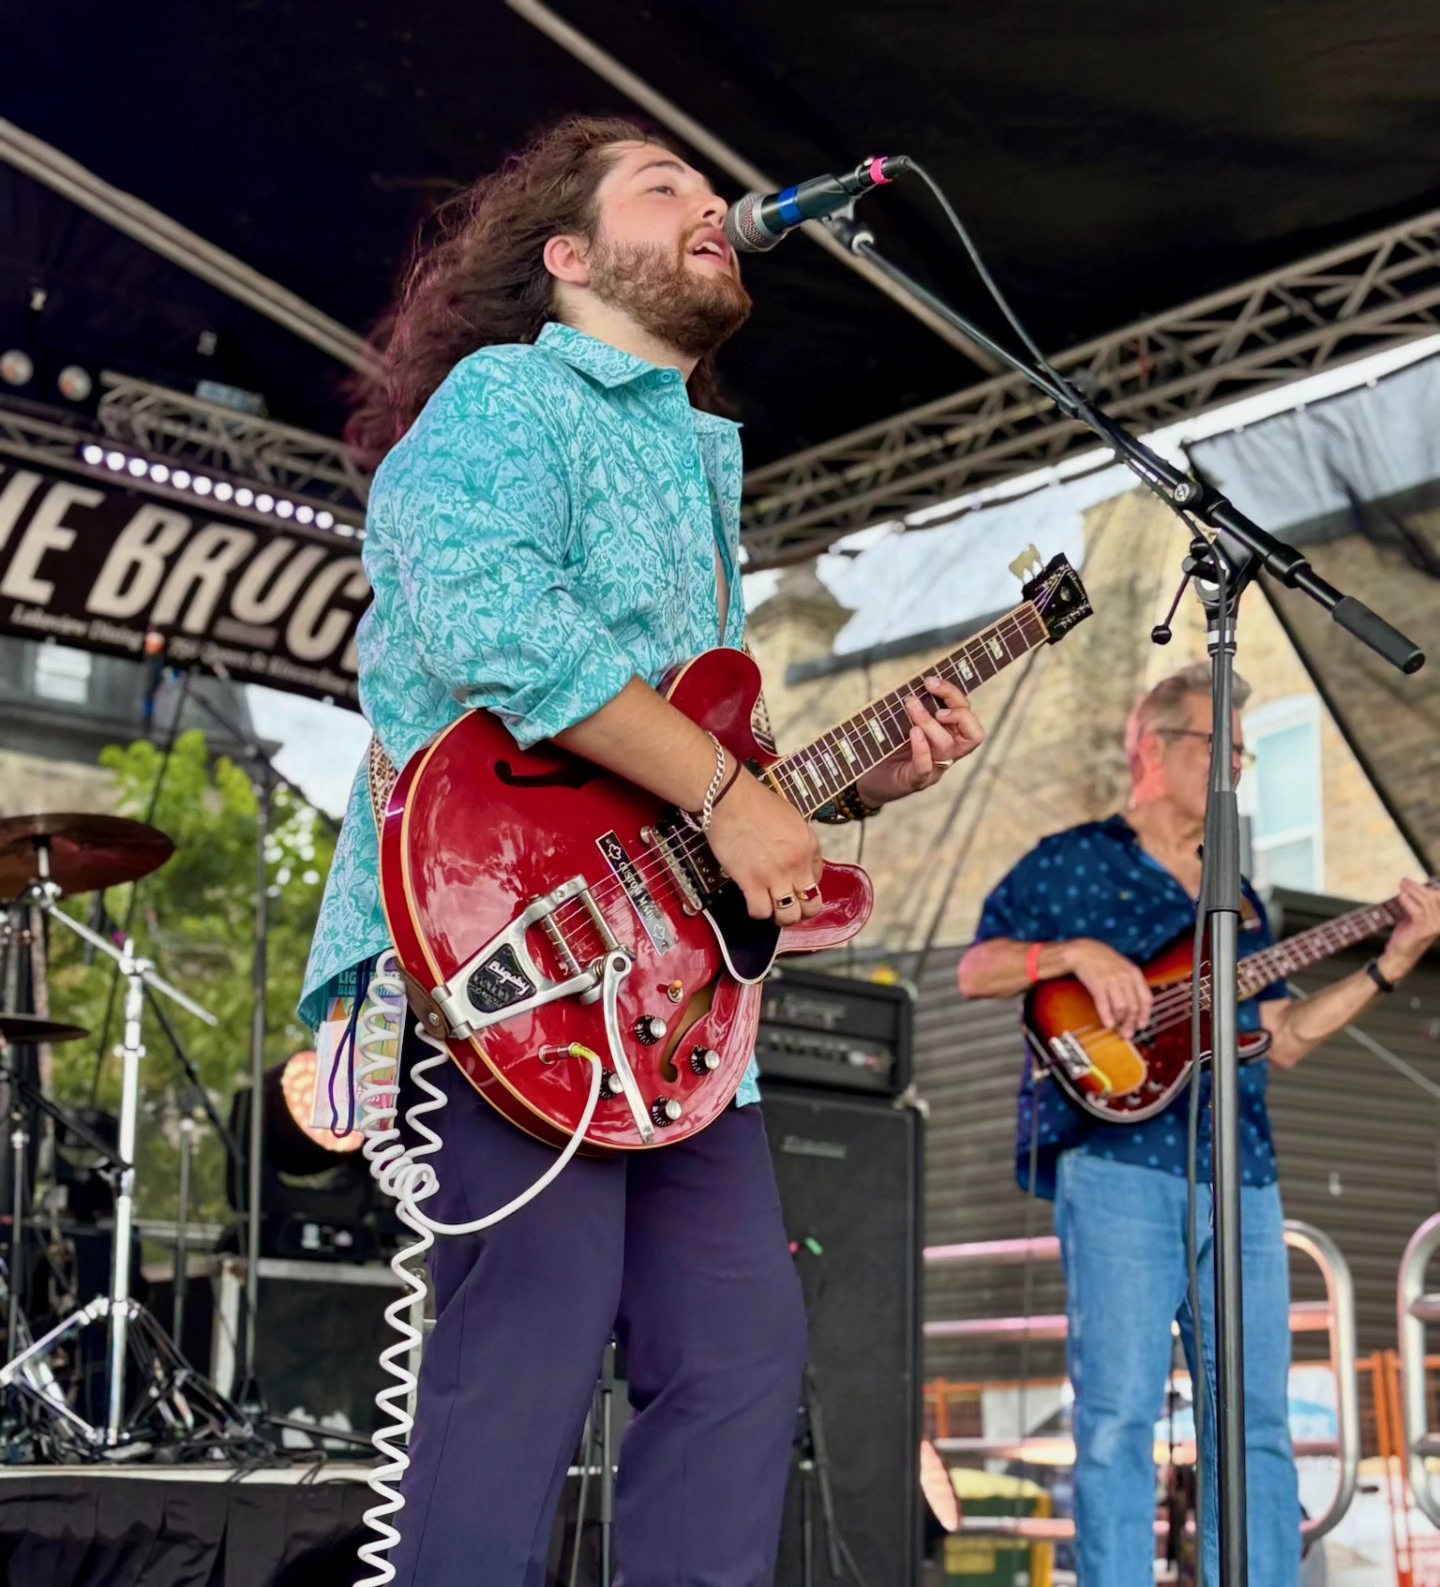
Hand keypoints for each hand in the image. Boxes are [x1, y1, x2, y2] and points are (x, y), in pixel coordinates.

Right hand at [707, 769, 824, 925]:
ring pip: (789, 915)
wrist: (729, 799)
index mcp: (809, 845)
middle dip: (802, 911)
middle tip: (790, 907)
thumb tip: (793, 859)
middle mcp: (797, 864)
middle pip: (811, 905)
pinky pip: (761, 911)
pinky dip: (757, 912)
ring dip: (781, 917)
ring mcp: (775, 876)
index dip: (806, 885)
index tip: (795, 884)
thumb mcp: (790, 818)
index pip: (818, 878)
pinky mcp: (751, 882)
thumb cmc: (755, 802)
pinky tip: (753, 902)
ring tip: (772, 910)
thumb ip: (797, 842)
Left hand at [853, 675, 985, 806]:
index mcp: (950, 736)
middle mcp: (948, 753)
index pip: (968, 717)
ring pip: (946, 746)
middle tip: (929, 689)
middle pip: (971, 733)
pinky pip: (925, 767)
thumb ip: (913, 707)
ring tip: (911, 705)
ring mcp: (933, 769)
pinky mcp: (914, 781)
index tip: (931, 681)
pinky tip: (913, 733)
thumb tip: (911, 682)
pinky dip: (921, 749)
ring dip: (929, 721)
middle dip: (954, 707)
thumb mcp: (902, 723)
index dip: (956, 696)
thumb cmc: (887, 747)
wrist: (868, 779)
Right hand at [1064, 939, 1153, 1038]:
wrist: (1085, 951)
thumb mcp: (1124, 968)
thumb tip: (1136, 1008)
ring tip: (1116, 1025)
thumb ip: (1133, 985)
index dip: (1145, 1015)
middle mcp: (1125, 977)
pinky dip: (1107, 1017)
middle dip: (1131, 1023)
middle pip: (1134, 1006)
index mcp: (1135, 974)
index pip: (1146, 999)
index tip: (1142, 1026)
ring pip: (1121, 1007)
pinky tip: (1108, 1024)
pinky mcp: (1097, 984)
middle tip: (1127, 1033)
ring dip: (1119, 1020)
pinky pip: (1104, 1004)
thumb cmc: (1105, 961)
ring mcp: (1111, 980)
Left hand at [1377, 878, 1439, 981]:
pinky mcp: (1423, 931)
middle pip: (1434, 897)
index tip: (1419, 880)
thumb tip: (1416, 887)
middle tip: (1404, 881)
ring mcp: (1434, 927)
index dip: (1432, 887)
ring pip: (1426, 902)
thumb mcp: (1415, 917)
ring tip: (1401, 885)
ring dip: (1412, 891)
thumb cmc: (1407, 935)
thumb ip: (1419, 905)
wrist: (1400, 955)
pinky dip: (1408, 901)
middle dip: (1418, 886)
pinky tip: (1401, 896)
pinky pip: (1417, 911)